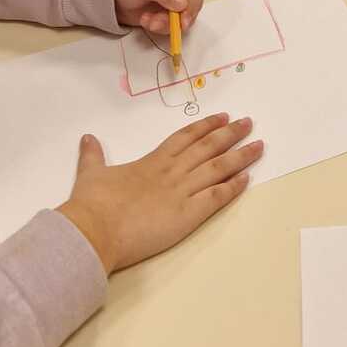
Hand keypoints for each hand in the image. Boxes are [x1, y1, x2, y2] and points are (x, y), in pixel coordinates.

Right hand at [57, 114, 262, 275]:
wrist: (95, 229)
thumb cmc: (92, 204)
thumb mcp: (91, 174)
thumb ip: (92, 156)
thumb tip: (88, 138)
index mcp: (151, 161)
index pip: (185, 138)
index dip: (205, 126)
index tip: (222, 117)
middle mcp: (172, 172)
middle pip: (208, 147)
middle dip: (230, 134)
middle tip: (249, 123)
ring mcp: (182, 192)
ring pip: (218, 168)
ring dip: (240, 156)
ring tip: (258, 146)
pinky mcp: (187, 215)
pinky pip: (216, 197)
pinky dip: (233, 188)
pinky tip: (247, 179)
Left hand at [114, 0, 203, 35]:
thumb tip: (182, 4)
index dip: (192, 2)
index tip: (183, 20)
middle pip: (194, 1)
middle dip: (176, 16)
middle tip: (157, 24)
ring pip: (186, 15)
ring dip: (166, 23)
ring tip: (146, 20)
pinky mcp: (176, 9)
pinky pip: (178, 23)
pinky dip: (163, 26)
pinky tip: (147, 20)